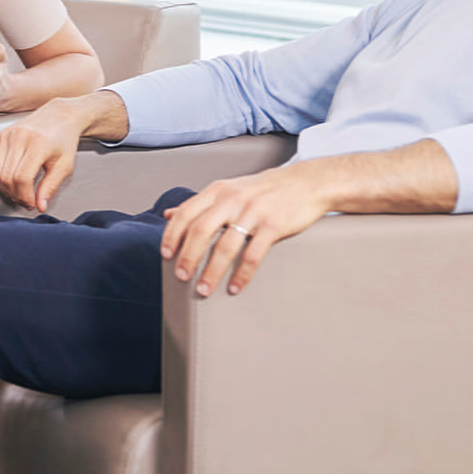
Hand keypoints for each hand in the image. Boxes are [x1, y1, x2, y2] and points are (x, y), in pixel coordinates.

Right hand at [0, 94, 111, 211]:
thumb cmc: (64, 139)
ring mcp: (7, 135)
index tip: (32, 203)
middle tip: (25, 201)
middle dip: (15, 195)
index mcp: (37, 144)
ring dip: (5, 188)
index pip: (22, 178)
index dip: (25, 196)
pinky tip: (11, 181)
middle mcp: (19, 137)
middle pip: (6, 177)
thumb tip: (40, 206)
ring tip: (18, 192)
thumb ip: (51, 187)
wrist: (59, 116)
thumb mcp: (64, 165)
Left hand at [160, 167, 334, 297]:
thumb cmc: (264, 189)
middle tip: (181, 277)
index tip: (165, 256)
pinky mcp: (273, 225)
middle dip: (188, 257)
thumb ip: (199, 203)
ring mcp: (254, 211)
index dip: (172, 235)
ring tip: (204, 290)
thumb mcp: (228, 189)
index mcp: (218, 190)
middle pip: (201, 230)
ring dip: (211, 271)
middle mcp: (233, 198)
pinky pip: (253, 254)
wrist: (306, 182)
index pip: (186, 212)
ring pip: (225, 245)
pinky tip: (235, 288)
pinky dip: (242, 274)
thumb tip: (168, 214)